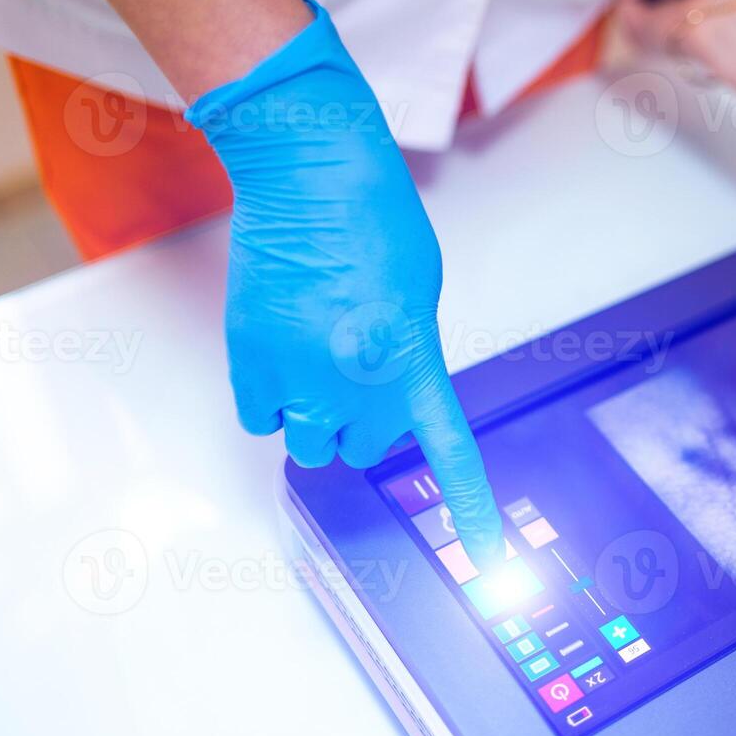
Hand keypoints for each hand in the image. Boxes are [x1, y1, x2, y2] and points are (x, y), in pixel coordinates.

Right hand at [187, 0, 504, 564]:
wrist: (308, 176)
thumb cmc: (375, 221)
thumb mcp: (419, 296)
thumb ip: (408, 356)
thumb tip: (384, 393)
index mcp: (413, 363)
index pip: (449, 452)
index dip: (470, 511)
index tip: (487, 560)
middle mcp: (357, 382)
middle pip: (361, 447)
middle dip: (362, 424)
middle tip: (356, 373)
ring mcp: (298, 377)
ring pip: (308, 445)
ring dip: (315, 421)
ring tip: (314, 366)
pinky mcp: (249, 362)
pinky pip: (260, 419)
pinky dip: (270, 401)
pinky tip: (280, 354)